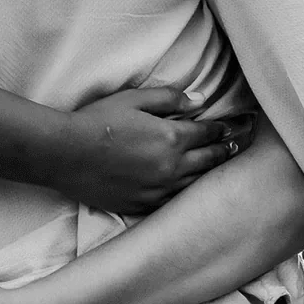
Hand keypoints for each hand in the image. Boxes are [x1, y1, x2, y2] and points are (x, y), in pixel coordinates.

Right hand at [56, 88, 255, 214]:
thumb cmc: (97, 121)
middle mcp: (173, 167)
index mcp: (172, 138)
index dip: (221, 130)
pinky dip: (188, 193)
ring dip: (212, 175)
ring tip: (220, 169)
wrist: (67, 154)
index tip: (230, 128)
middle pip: (209, 161)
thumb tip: (198, 101)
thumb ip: (168, 99)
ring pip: (197, 184)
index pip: (207, 133)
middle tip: (236, 148)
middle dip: (225, 152)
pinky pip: (176, 201)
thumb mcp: (132, 99)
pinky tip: (193, 189)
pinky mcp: (148, 205)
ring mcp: (161, 190)